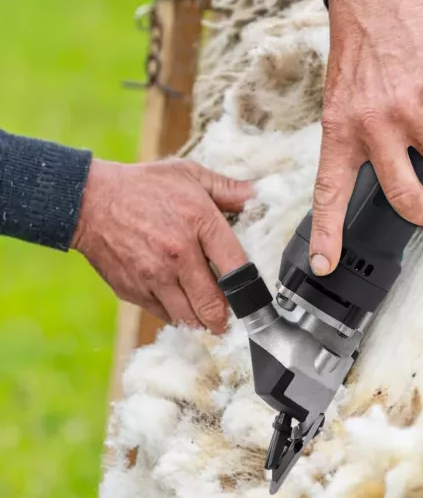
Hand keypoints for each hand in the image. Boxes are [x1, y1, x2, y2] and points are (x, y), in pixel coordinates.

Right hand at [71, 158, 253, 332]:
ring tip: (210, 314)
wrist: (87, 201)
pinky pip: (165, 316)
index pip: (238, 268)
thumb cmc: (142, 187)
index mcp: (198, 223)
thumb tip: (260, 195)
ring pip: (190, 319)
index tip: (254, 297)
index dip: (250, 288)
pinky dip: (177, 315)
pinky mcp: (134, 291)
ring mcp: (154, 277)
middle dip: (228, 317)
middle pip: (215, 306)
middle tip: (233, 315)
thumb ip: (229, 189)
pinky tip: (182, 302)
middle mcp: (178, 255)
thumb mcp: (189, 176)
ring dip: (203, 321)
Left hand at [309, 0, 422, 275]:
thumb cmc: (359, 67)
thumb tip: (376, 193)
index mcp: (340, 137)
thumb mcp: (339, 112)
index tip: (324, 265)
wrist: (377, 9)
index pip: (329, 195)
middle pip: (407, 197)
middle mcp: (372, 128)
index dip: (327, 236)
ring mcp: (408, 110)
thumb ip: (353, 151)